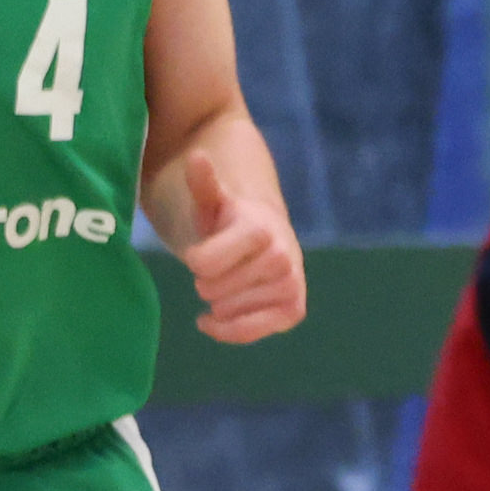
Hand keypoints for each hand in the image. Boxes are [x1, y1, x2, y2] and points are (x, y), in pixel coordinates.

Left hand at [175, 149, 304, 342]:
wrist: (267, 242)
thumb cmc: (231, 222)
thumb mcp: (212, 202)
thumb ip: (203, 184)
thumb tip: (197, 157)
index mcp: (259, 229)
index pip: (201, 264)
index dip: (195, 261)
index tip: (205, 252)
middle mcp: (281, 257)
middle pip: (211, 289)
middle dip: (207, 281)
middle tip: (219, 270)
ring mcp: (290, 285)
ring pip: (227, 310)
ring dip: (218, 302)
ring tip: (227, 285)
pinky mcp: (294, 310)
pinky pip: (248, 332)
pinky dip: (225, 330)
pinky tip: (210, 320)